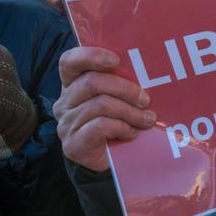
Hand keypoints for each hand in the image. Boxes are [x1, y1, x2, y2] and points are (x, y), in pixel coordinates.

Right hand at [54, 47, 154, 171]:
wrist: (109, 158)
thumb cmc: (118, 120)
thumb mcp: (120, 97)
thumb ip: (124, 81)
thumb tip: (151, 70)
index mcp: (73, 84)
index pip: (70, 61)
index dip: (91, 56)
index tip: (116, 60)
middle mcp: (64, 102)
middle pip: (91, 82)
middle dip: (125, 89)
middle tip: (146, 100)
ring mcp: (66, 124)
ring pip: (100, 105)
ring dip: (130, 112)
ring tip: (147, 120)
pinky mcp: (72, 144)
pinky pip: (100, 126)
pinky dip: (122, 127)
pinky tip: (132, 133)